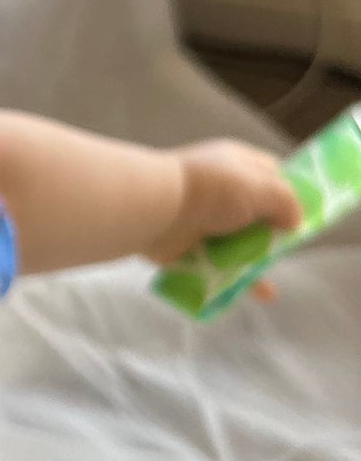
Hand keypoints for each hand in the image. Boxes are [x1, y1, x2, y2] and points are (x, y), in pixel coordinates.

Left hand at [144, 139, 303, 276]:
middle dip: (270, 238)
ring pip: (235, 246)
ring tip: (265, 289)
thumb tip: (294, 221)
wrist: (156, 209)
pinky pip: (213, 267)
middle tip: (282, 254)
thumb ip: (285, 202)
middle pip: (255, 216)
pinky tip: (245, 294)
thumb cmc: (212, 190)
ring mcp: (202, 220)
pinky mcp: (186, 248)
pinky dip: (228, 280)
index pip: (271, 176)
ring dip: (251, 266)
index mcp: (237, 166)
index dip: (289, 196)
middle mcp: (220, 192)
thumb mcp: (261, 186)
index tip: (305, 219)